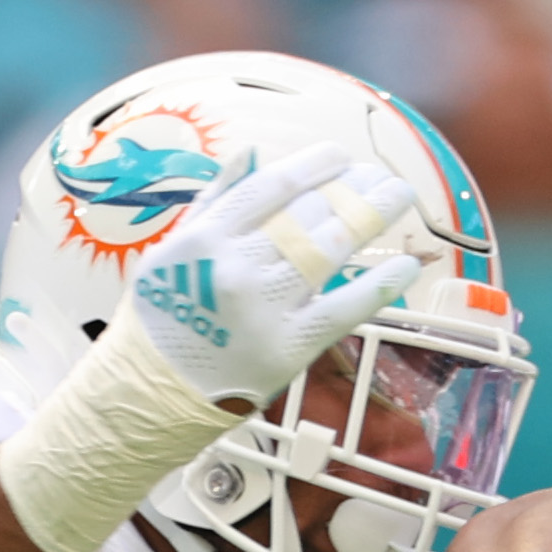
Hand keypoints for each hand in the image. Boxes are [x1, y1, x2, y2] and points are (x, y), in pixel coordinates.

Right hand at [121, 145, 427, 412]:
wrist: (146, 397)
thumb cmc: (160, 322)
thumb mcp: (171, 250)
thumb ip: (213, 201)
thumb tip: (250, 154)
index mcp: (207, 236)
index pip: (272, 187)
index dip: (313, 166)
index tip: (339, 157)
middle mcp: (238, 266)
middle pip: (308, 214)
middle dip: (351, 188)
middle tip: (378, 176)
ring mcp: (266, 308)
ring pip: (329, 250)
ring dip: (372, 217)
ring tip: (398, 196)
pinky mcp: (288, 348)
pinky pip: (343, 310)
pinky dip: (379, 286)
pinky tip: (405, 265)